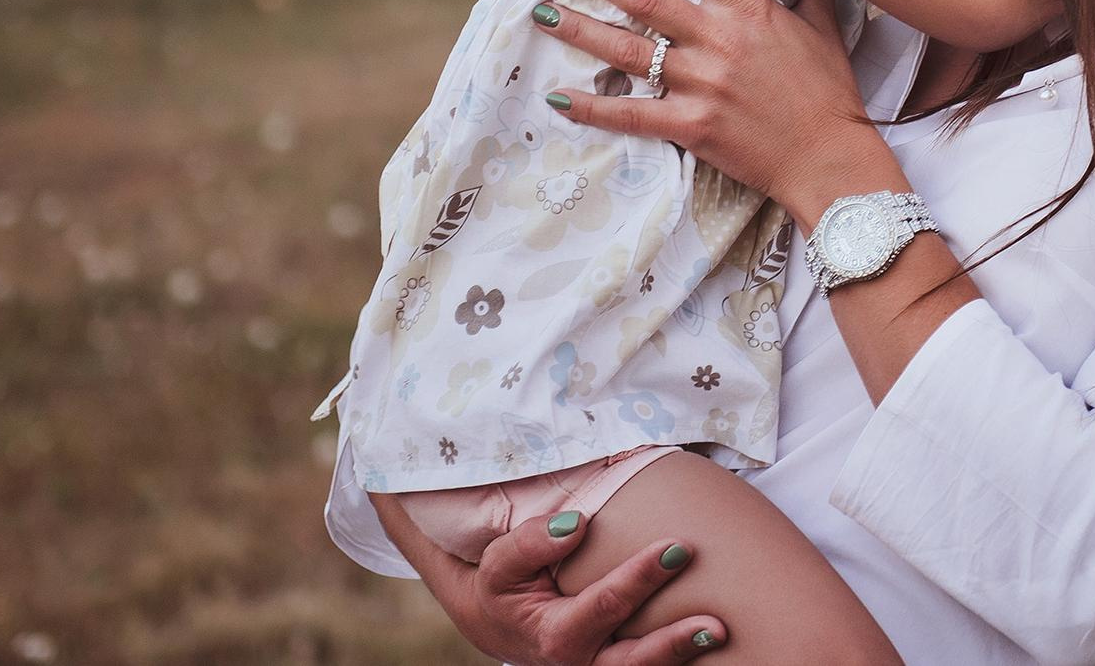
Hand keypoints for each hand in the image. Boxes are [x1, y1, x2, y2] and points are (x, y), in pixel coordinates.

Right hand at [371, 492, 725, 663]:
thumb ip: (418, 500)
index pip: (511, 566)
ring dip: (668, 647)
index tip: (574, 521)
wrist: (501, 629)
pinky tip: (723, 637)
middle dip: (626, 592)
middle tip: (672, 551)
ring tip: (715, 625)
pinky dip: (678, 660)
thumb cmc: (477, 565)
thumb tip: (371, 449)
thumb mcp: (443, 536)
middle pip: (579, 628)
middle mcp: (537, 637)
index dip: (538, 545)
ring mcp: (578, 660)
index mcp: (495, 596)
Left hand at [530, 0, 908, 226]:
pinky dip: (591, 108)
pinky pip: (630, 115)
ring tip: (540, 11)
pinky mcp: (689, 126)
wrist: (829, 157)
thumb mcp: (824, 27)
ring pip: (626, 51)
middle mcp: (716, 41)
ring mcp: (699, 85)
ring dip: (580, 29)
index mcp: (747, 10)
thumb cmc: (828, 91)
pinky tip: (557, 97)